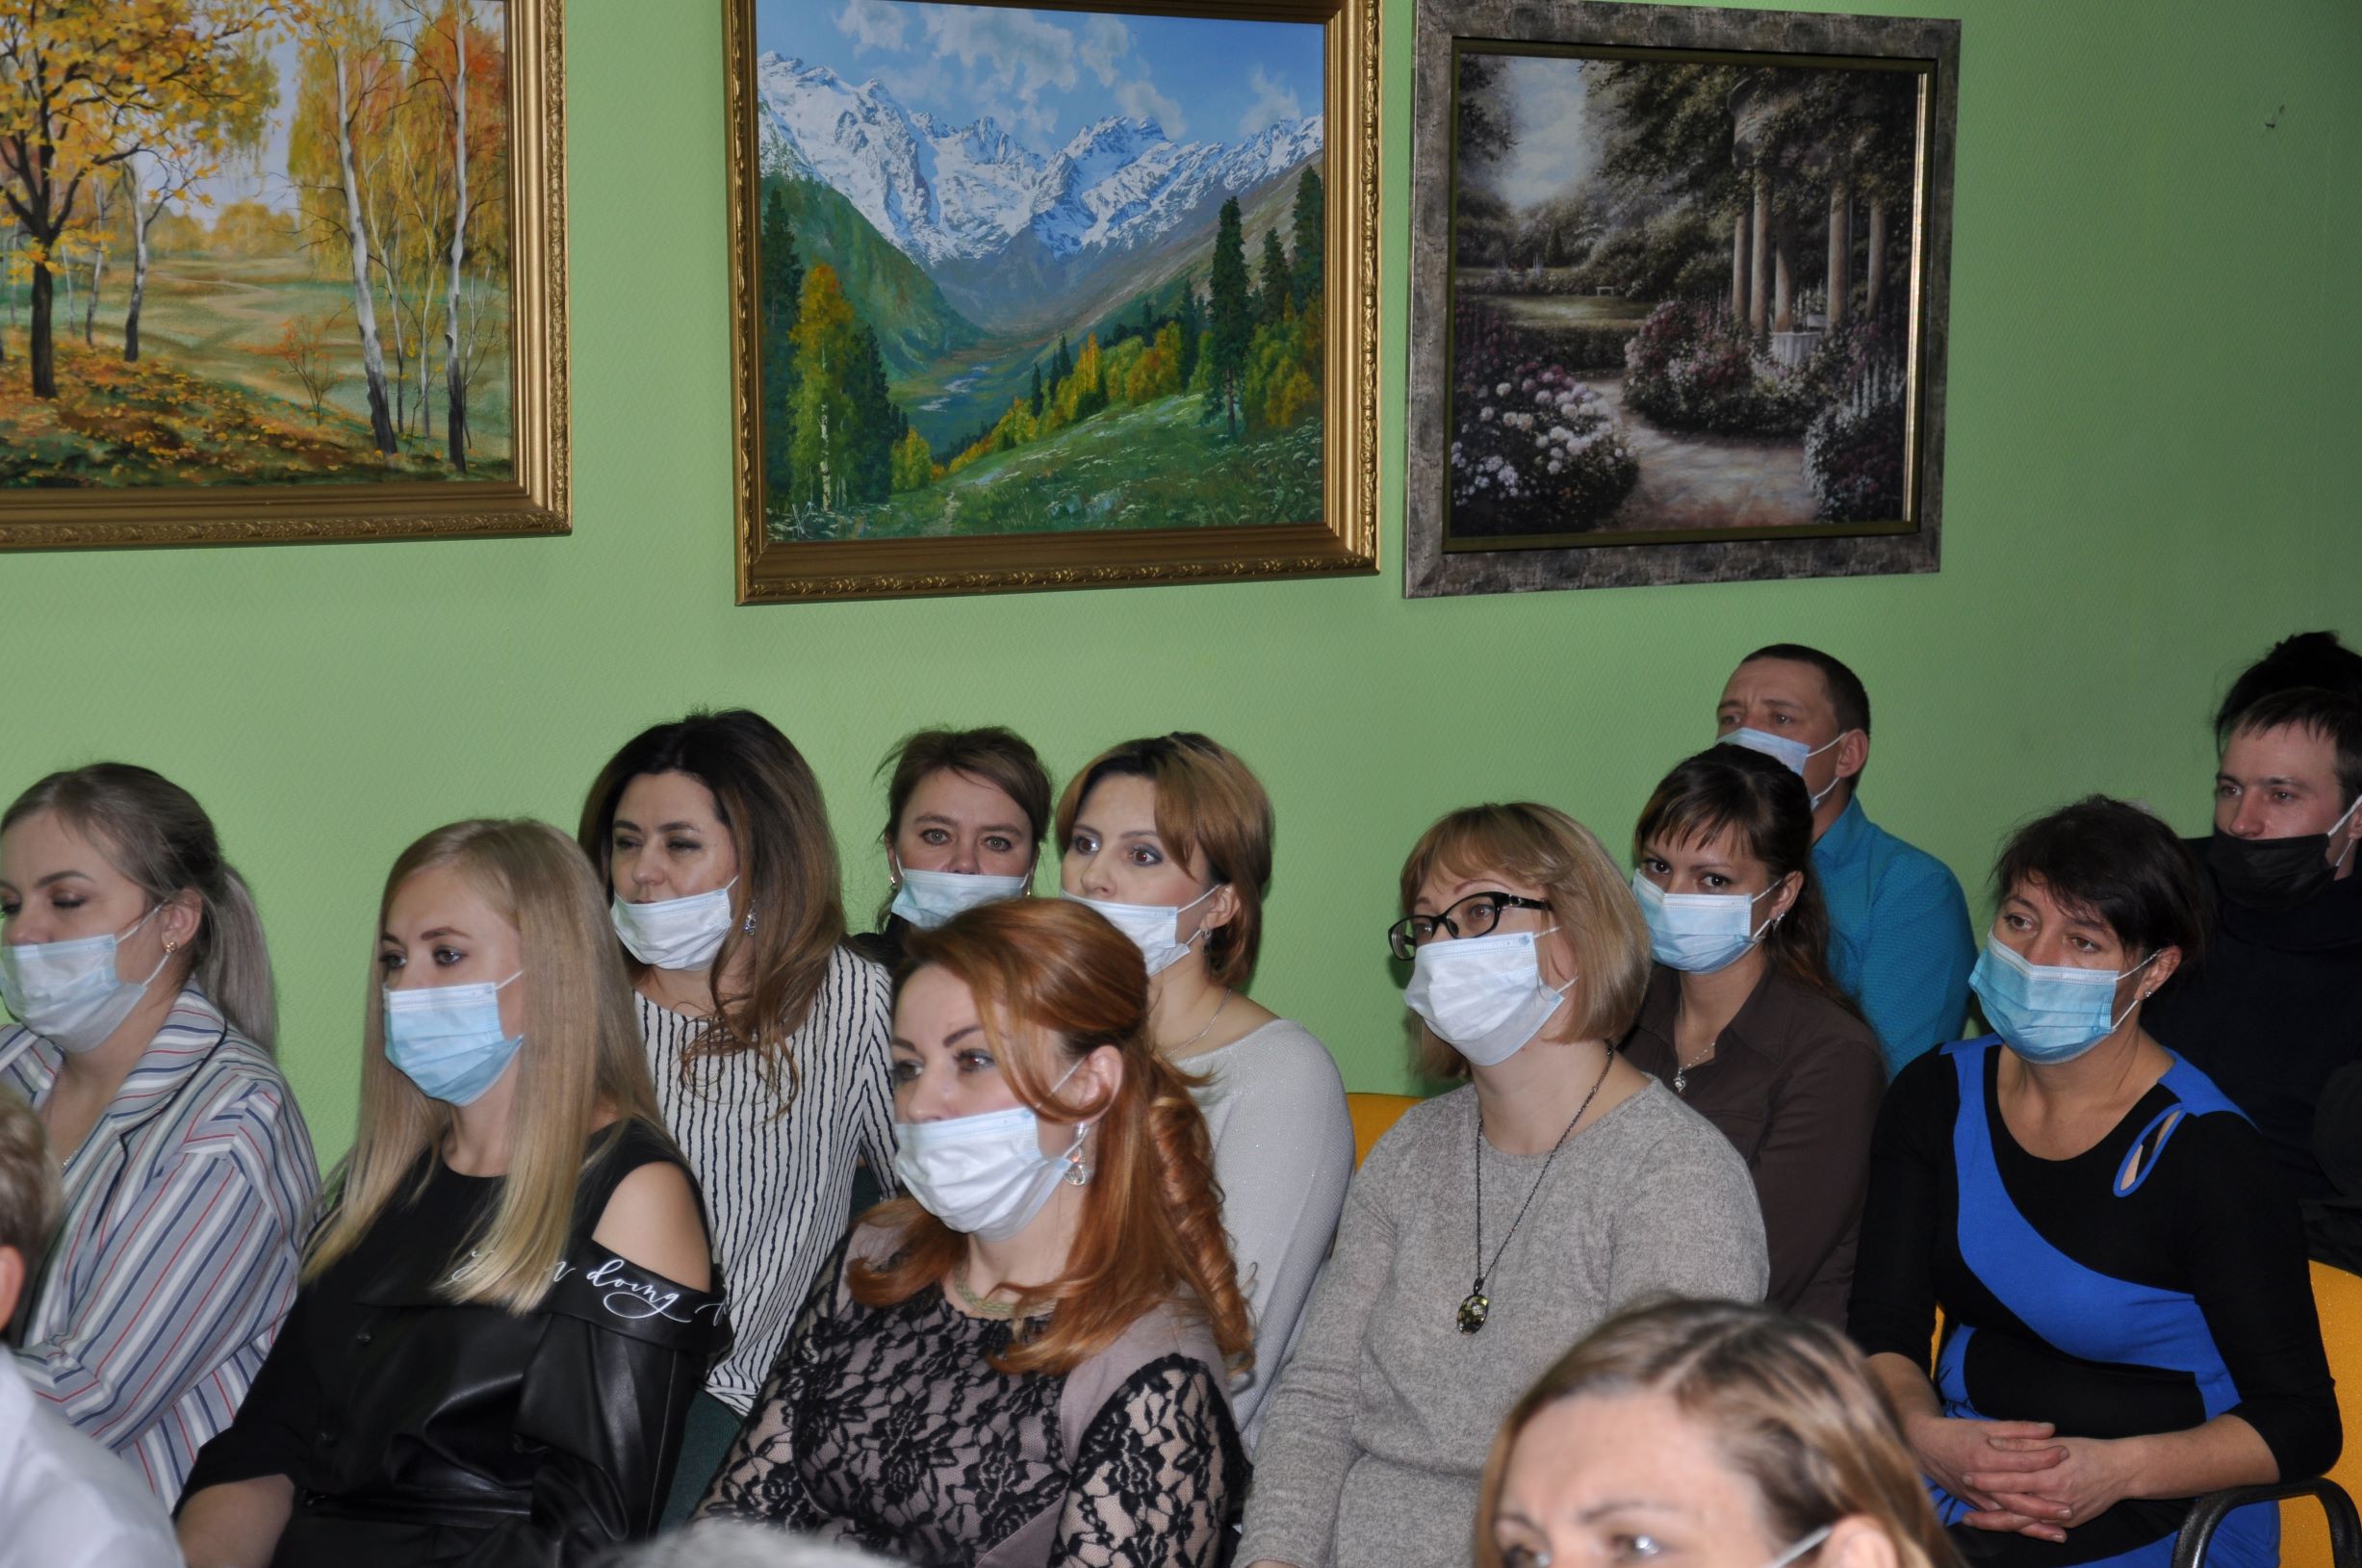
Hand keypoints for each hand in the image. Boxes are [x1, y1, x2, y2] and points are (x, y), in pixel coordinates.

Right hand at [1905, 1412, 2065, 1531]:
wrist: (1922, 1446)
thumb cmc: (1955, 1433)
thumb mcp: (1986, 1425)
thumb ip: (2019, 1429)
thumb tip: (2050, 1429)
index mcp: (1984, 1456)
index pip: (2020, 1460)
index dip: (2044, 1457)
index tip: (2066, 1453)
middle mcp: (1981, 1481)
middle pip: (2017, 1498)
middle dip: (2044, 1506)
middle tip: (2070, 1508)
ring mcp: (1977, 1496)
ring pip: (2009, 1515)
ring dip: (2035, 1525)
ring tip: (2061, 1531)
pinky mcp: (1975, 1504)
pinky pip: (2000, 1520)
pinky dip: (2020, 1528)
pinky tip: (2039, 1532)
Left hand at [1963, 1436, 2136, 1541]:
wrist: (2122, 1471)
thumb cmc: (2087, 1451)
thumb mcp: (2054, 1442)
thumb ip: (2023, 1444)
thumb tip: (1994, 1444)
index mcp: (2049, 1473)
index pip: (2011, 1478)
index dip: (1988, 1479)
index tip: (1966, 1476)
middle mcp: (2055, 1497)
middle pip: (2015, 1506)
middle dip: (1988, 1510)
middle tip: (1963, 1511)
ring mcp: (2064, 1513)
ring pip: (2025, 1522)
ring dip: (1999, 1523)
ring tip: (1975, 1521)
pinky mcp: (2071, 1522)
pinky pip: (2041, 1527)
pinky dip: (2022, 1528)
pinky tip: (2003, 1527)